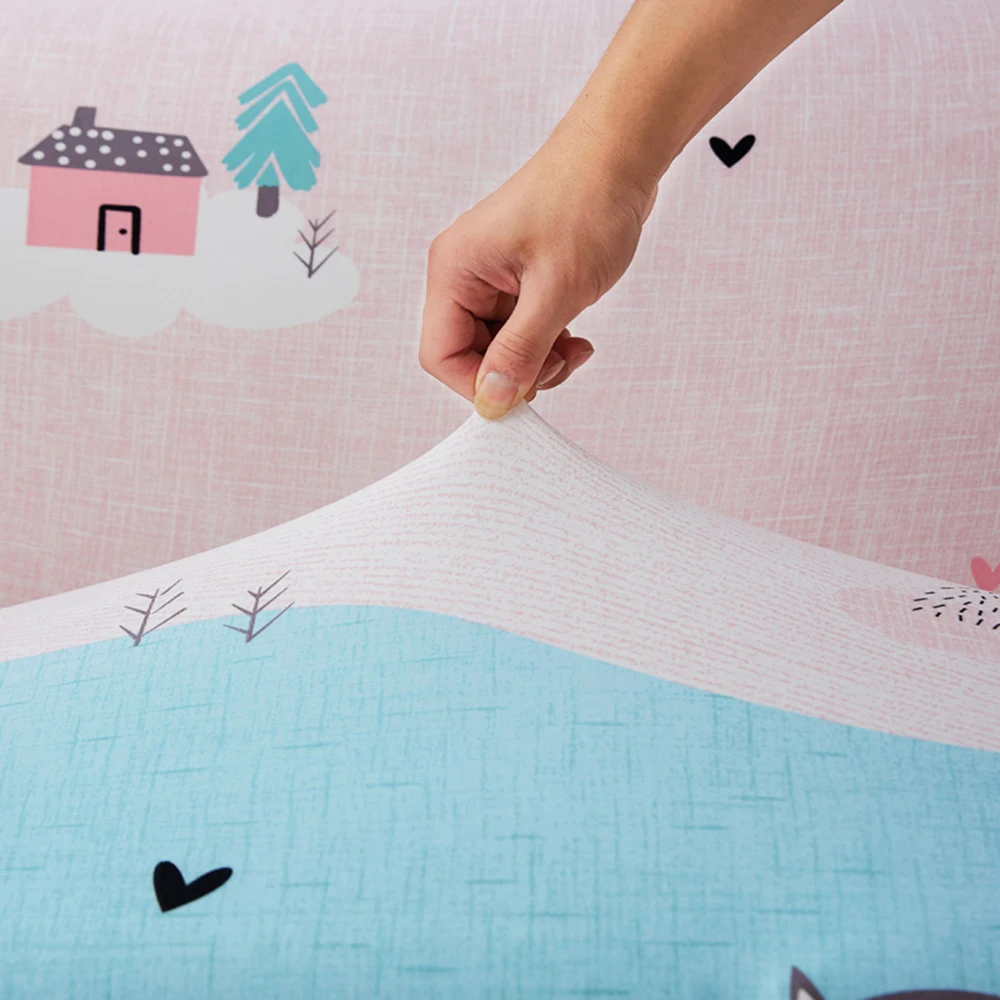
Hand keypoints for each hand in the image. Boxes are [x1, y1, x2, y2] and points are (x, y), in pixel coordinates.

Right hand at [419, 119, 657, 418]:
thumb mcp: (555, 291)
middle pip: (469, 354)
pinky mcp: (518, 279)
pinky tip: (577, 337)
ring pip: (499, 347)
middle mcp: (464, 274)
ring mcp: (491, 277)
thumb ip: (521, 352)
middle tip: (558, 366)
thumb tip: (494, 400)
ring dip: (537, 360)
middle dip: (514, 372)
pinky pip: (521, 330)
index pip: (440, 354)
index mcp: (454, 270)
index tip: (520, 394)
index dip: (477, 384)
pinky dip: (548, 343)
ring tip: (575, 349)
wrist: (619, 156)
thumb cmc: (585, 202)